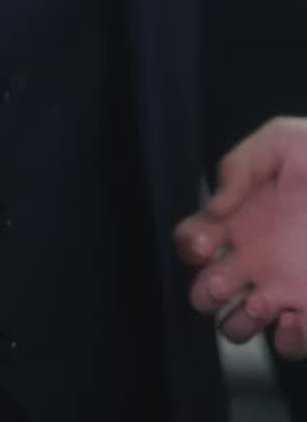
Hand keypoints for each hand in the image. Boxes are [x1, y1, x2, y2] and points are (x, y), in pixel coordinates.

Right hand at [173, 118, 306, 357]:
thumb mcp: (279, 142)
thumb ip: (238, 167)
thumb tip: (215, 206)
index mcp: (237, 220)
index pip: (190, 241)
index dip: (189, 247)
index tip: (205, 243)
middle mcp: (252, 258)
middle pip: (203, 292)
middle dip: (205, 293)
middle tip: (225, 280)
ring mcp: (281, 286)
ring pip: (237, 326)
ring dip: (241, 322)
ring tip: (262, 302)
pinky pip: (289, 342)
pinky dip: (288, 339)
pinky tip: (296, 316)